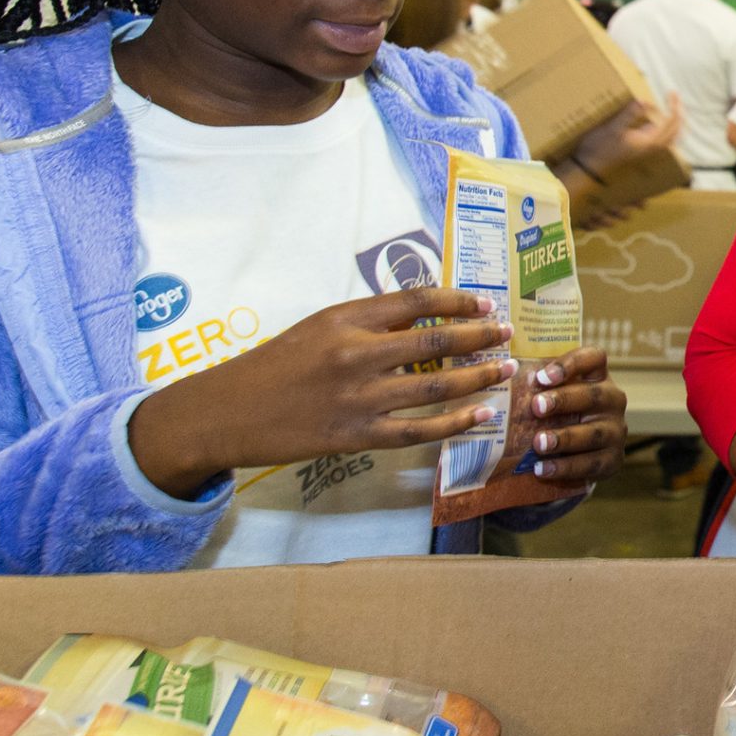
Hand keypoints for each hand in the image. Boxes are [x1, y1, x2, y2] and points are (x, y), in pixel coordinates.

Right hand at [128, 288, 513, 499]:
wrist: (226, 412)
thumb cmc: (274, 365)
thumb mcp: (318, 327)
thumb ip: (368, 322)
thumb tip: (424, 317)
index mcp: (345, 318)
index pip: (417, 301)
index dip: (459, 300)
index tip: (486, 301)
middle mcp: (355, 354)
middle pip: (435, 341)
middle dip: (480, 336)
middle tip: (508, 333)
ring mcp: (358, 398)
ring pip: (434, 386)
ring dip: (478, 378)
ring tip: (506, 371)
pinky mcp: (355, 435)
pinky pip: (418, 430)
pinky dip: (455, 422)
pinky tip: (481, 415)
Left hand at [524, 347, 626, 486]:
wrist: (582, 452)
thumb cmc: (559, 415)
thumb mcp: (555, 395)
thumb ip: (539, 387)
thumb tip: (502, 376)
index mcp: (598, 377)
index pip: (594, 358)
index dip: (571, 364)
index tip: (542, 376)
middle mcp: (612, 400)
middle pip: (593, 395)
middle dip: (564, 400)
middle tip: (536, 406)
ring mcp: (616, 431)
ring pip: (593, 433)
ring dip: (564, 437)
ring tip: (538, 443)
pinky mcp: (613, 460)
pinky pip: (591, 464)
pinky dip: (565, 467)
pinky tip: (541, 469)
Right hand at [571, 96, 677, 182]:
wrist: (590, 166)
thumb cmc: (599, 147)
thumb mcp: (612, 128)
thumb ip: (629, 115)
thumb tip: (643, 101)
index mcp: (649, 141)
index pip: (672, 122)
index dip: (674, 105)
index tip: (671, 92)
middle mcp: (652, 148)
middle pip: (677, 130)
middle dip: (679, 112)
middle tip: (675, 97)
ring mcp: (648, 151)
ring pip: (673, 138)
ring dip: (676, 122)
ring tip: (673, 108)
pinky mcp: (642, 151)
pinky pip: (664, 141)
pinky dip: (668, 130)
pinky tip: (659, 122)